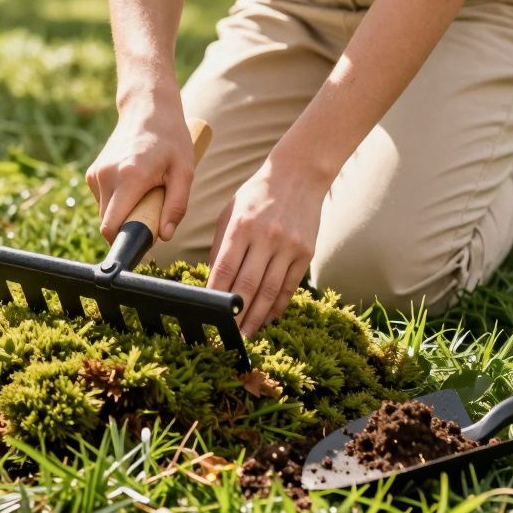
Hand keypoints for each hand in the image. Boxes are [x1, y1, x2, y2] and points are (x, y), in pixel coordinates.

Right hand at [86, 98, 193, 242]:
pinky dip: (117, 202)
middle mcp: (106, 177)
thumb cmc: (171, 139)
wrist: (148, 108)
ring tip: (144, 193)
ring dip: (123, 214)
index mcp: (130, 178)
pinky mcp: (92, 173)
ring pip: (105, 213)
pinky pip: (102, 201)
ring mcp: (96, 174)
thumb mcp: (184, 172)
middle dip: (127, 228)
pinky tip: (133, 185)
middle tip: (151, 213)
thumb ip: (176, 206)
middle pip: (108, 224)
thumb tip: (165, 237)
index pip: (111, 227)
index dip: (124, 242)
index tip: (142, 242)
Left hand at [208, 156, 330, 335]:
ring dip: (257, 318)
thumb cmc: (257, 195)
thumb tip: (212, 283)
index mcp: (241, 226)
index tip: (207, 314)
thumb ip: (221, 246)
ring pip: (270, 291)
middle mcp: (266, 237)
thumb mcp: (230, 213)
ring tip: (245, 335)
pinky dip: (278, 306)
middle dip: (236, 316)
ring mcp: (288, 246)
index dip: (215, 295)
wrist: (299, 175)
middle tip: (226, 337)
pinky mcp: (305, 252)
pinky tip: (268, 318)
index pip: (225, 268)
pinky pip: (289, 286)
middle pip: (248, 286)